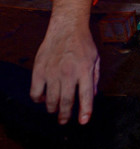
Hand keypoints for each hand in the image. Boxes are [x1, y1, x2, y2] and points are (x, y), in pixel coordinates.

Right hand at [30, 0, 98, 124]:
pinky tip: (42, 98)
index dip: (85, 110)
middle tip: (64, 120)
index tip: (83, 121)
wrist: (66, 28)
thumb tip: (93, 95)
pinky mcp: (39, 70)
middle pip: (66, 101)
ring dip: (52, 109)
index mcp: (84, 70)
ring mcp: (52, 72)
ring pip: (50, 100)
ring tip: (55, 110)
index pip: (86, 95)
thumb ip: (95, 78)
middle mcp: (68, 73)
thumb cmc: (83, 43)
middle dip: (65, 115)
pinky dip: (38, 99)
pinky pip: (35, 92)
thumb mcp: (96, 59)